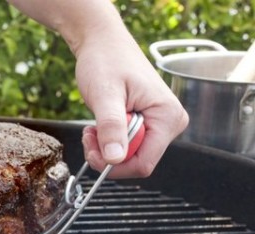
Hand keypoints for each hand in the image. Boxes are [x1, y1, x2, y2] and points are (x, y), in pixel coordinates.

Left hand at [76, 32, 188, 177]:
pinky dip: (107, 141)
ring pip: (128, 156)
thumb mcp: (105, 95)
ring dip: (105, 147)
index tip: (93, 151)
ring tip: (92, 127)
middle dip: (107, 155)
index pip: (144, 164)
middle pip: (136, 162)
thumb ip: (111, 127)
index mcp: (168, 117)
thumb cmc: (106, 60)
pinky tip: (98, 125)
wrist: (102, 44)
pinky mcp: (146, 124)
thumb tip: (114, 158)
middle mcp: (169, 123)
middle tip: (89, 135)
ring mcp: (158, 124)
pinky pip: (126, 146)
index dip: (115, 165)